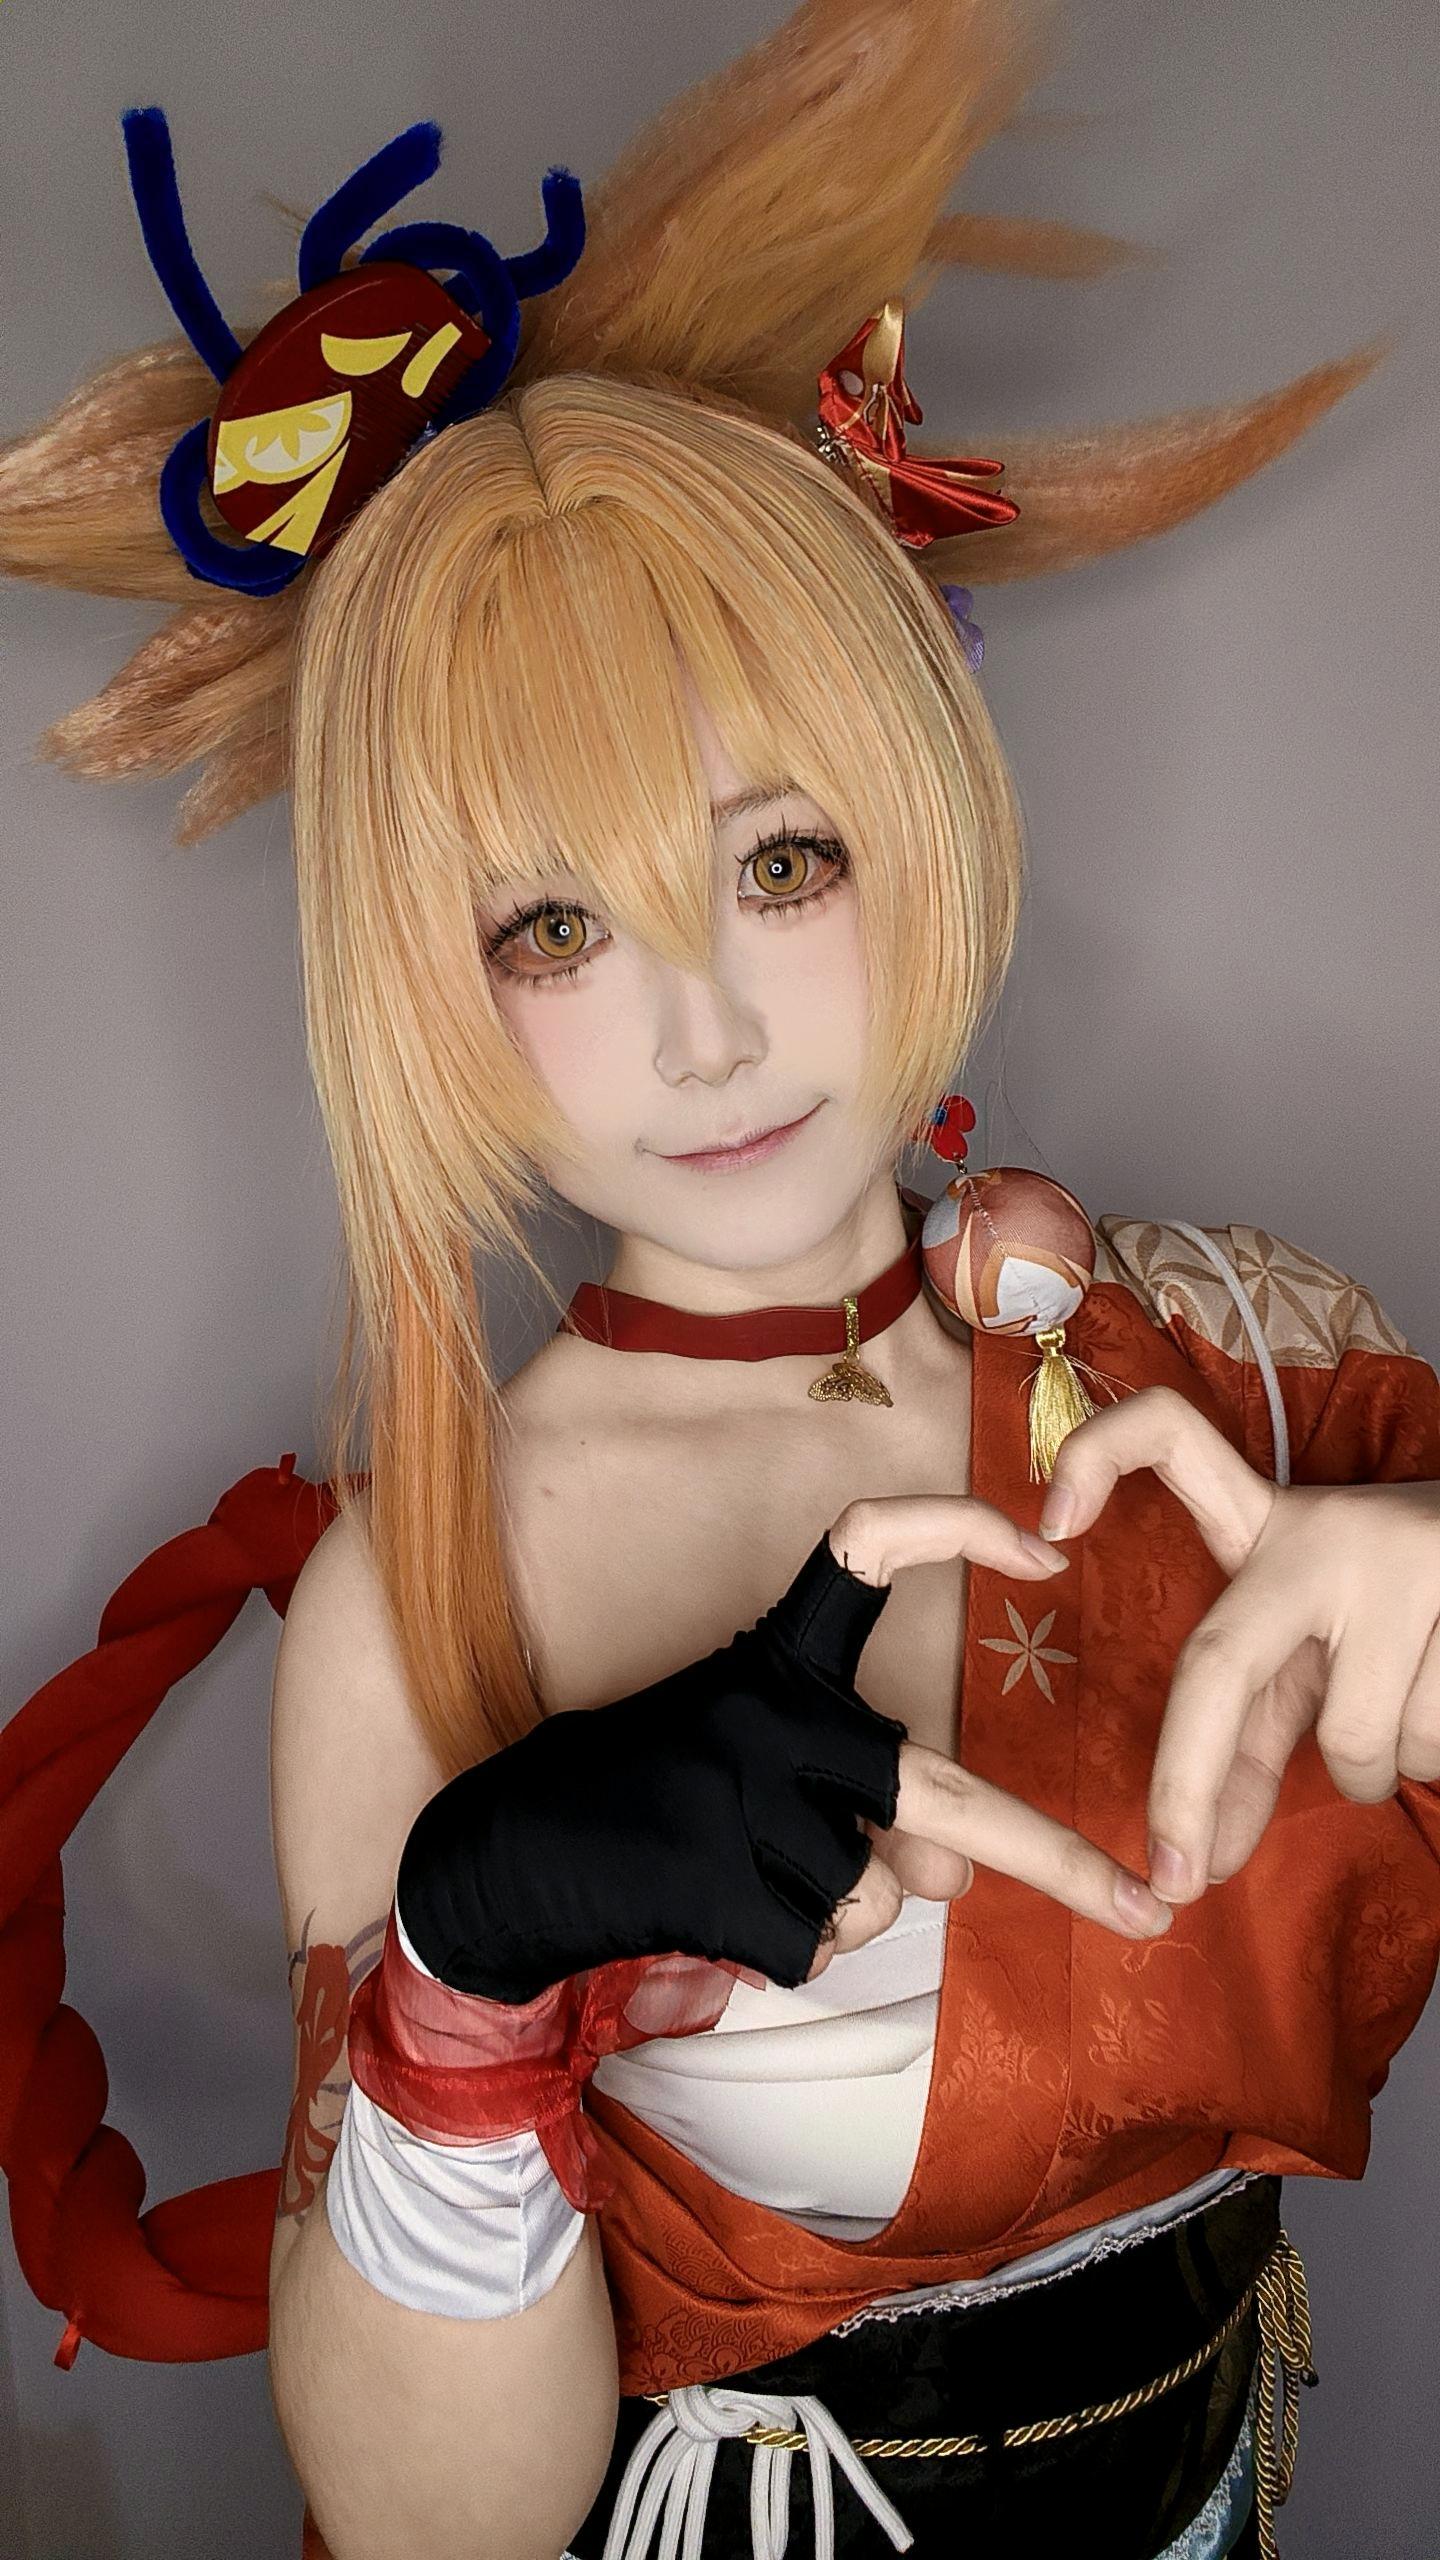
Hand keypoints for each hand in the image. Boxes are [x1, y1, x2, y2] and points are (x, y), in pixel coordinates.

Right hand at [396, 1524, 1171, 2006]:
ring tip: (742, 1876)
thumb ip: (861, 1802)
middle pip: (941, 1793)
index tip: (1043, 1552)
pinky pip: (814, 1951)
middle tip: (1149, 1909)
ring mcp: (742, 1797)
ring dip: (833, 1914)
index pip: (868, 1548)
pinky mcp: (717, 1883)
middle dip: (1060, 1862)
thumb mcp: (750, 1762)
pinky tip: (714, 1913)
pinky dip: (783, 1953)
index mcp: (774, 1652)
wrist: (503, 1859)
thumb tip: (951, 1882)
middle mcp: (768, 1711)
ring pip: (871, 1900)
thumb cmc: (644, 1793)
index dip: (955, 1533)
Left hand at [1028, 1385, 1439, 1901]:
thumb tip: (1199, 1865)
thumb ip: (1249, 1736)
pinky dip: (1431, 1762)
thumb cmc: (1400, 1616)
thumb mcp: (1316, 1647)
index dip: (1097, 1454)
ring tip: (1409, 1705)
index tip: (1049, 1523)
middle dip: (1184, 1784)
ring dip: (1378, 1769)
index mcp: (1269, 1526)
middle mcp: (1324, 1532)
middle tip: (1174, 1879)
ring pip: (1356, 1740)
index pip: (1169, 1435)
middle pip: (1219, 1661)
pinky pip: (1428, 1745)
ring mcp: (1403, 1562)